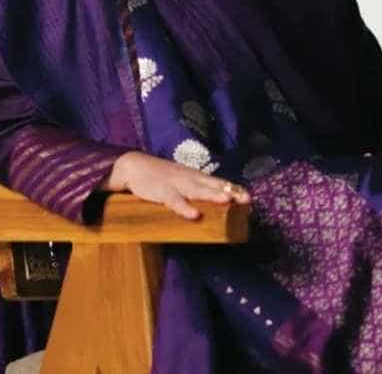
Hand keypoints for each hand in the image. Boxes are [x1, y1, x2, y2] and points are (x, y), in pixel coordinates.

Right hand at [98, 151, 249, 219]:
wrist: (132, 166)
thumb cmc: (159, 176)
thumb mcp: (180, 179)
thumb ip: (195, 188)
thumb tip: (214, 201)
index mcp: (194, 176)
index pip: (218, 182)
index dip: (233, 188)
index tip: (249, 198)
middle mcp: (189, 178)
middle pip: (212, 185)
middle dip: (230, 191)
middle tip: (246, 199)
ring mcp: (176, 184)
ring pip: (197, 190)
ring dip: (212, 194)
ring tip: (227, 200)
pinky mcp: (162, 192)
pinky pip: (174, 201)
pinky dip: (184, 208)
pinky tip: (194, 215)